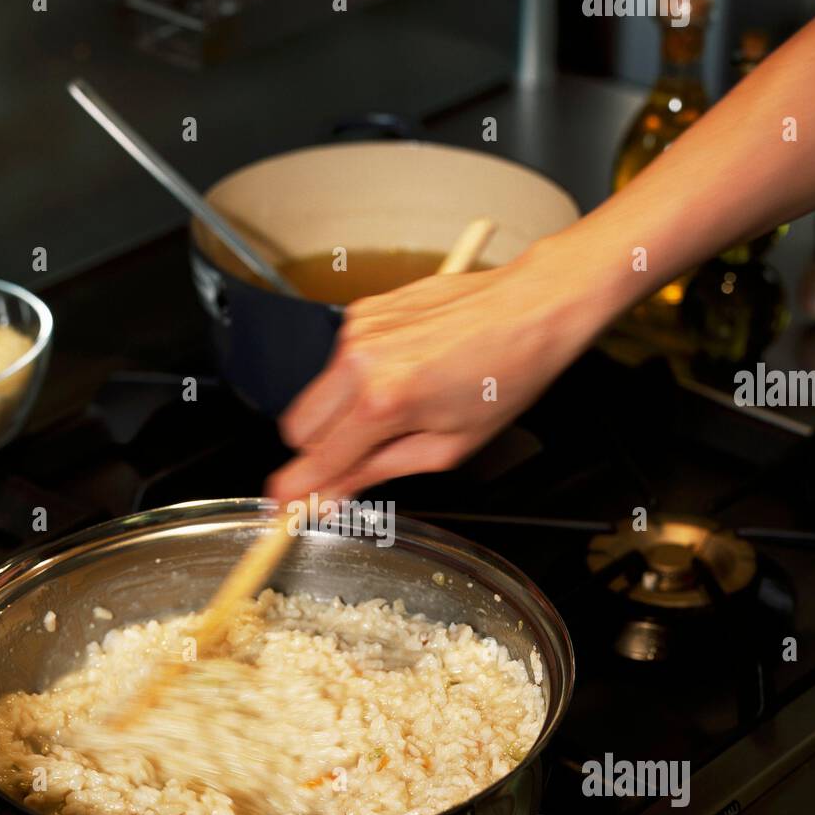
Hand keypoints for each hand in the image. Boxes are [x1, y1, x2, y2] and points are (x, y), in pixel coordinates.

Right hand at [265, 232, 616, 501]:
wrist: (532, 306)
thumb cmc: (506, 375)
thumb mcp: (448, 447)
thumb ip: (378, 472)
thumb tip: (333, 496)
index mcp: (382, 401)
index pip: (317, 460)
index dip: (298, 490)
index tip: (282, 508)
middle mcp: (359, 360)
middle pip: (298, 428)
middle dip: (318, 452)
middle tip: (353, 462)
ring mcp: (356, 330)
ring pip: (315, 394)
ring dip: (339, 414)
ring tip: (396, 411)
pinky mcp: (361, 311)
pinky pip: (337, 362)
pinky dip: (356, 379)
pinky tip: (401, 376)